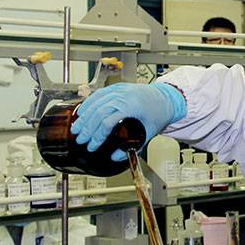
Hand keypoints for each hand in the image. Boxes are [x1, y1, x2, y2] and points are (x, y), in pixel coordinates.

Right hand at [71, 82, 185, 160]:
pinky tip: (82, 113)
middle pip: (98, 113)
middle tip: (81, 140)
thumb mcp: (148, 134)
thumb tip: (115, 157)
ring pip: (96, 102)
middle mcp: (124, 96)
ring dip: (84, 117)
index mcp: (132, 107)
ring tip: (76, 129)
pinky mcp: (117, 87)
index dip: (97, 136)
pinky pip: (99, 94)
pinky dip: (89, 104)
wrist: (167, 99)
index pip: (107, 122)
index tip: (92, 146)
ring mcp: (120, 90)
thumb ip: (132, 147)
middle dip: (87, 128)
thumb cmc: (159, 114)